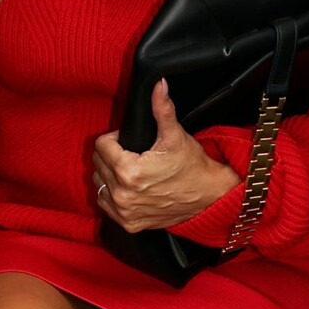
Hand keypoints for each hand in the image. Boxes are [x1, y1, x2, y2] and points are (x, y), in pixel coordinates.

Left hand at [92, 80, 239, 231]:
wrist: (209, 196)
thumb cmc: (193, 166)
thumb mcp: (175, 135)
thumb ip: (162, 108)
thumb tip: (158, 84)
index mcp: (129, 171)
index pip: (101, 145)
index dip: (114, 138)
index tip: (128, 141)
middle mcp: (123, 194)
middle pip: (99, 164)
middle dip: (111, 155)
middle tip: (131, 153)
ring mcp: (124, 211)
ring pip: (100, 184)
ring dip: (109, 175)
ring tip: (129, 170)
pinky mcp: (129, 223)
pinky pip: (106, 204)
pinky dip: (112, 195)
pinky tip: (128, 188)